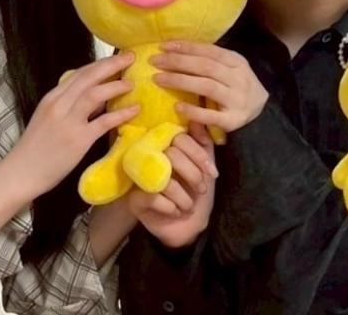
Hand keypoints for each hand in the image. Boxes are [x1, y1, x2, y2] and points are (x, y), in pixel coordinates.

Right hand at [9, 53, 139, 198]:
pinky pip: (104, 122)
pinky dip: (121, 114)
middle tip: (130, 57)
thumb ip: (68, 106)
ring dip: (116, 86)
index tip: (116, 58)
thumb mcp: (47, 118)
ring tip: (132, 84)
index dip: (100, 63)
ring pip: (95, 94)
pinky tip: (135, 110)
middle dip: (111, 64)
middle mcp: (59, 104)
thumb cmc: (34, 148)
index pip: (79, 73)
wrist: (21, 172)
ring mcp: (68, 121)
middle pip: (88, 77)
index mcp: (51, 98)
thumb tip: (96, 99)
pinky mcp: (78, 140)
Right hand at [127, 123, 216, 248]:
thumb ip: (203, 144)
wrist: (190, 227)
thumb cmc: (197, 193)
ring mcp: (139, 179)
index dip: (198, 154)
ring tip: (189, 205)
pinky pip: (153, 197)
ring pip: (163, 178)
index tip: (213, 173)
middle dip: (193, 174)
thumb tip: (197, 120)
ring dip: (184, 196)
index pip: (179, 138)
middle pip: (171, 154)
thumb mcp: (206, 167)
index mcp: (166, 147)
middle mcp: (148, 158)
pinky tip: (175, 212)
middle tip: (201, 189)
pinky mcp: (134, 200)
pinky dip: (171, 207)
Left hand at [151, 41, 267, 131]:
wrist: (261, 115)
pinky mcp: (233, 120)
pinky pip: (211, 116)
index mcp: (237, 62)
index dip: (186, 47)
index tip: (163, 46)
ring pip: (207, 86)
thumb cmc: (236, 87)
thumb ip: (209, 60)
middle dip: (178, 62)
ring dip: (180, 81)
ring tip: (158, 79)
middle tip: (154, 62)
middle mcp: (239, 79)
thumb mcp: (230, 69)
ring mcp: (237, 100)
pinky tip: (177, 107)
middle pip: (205, 66)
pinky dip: (194, 111)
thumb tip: (175, 50)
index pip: (209, 50)